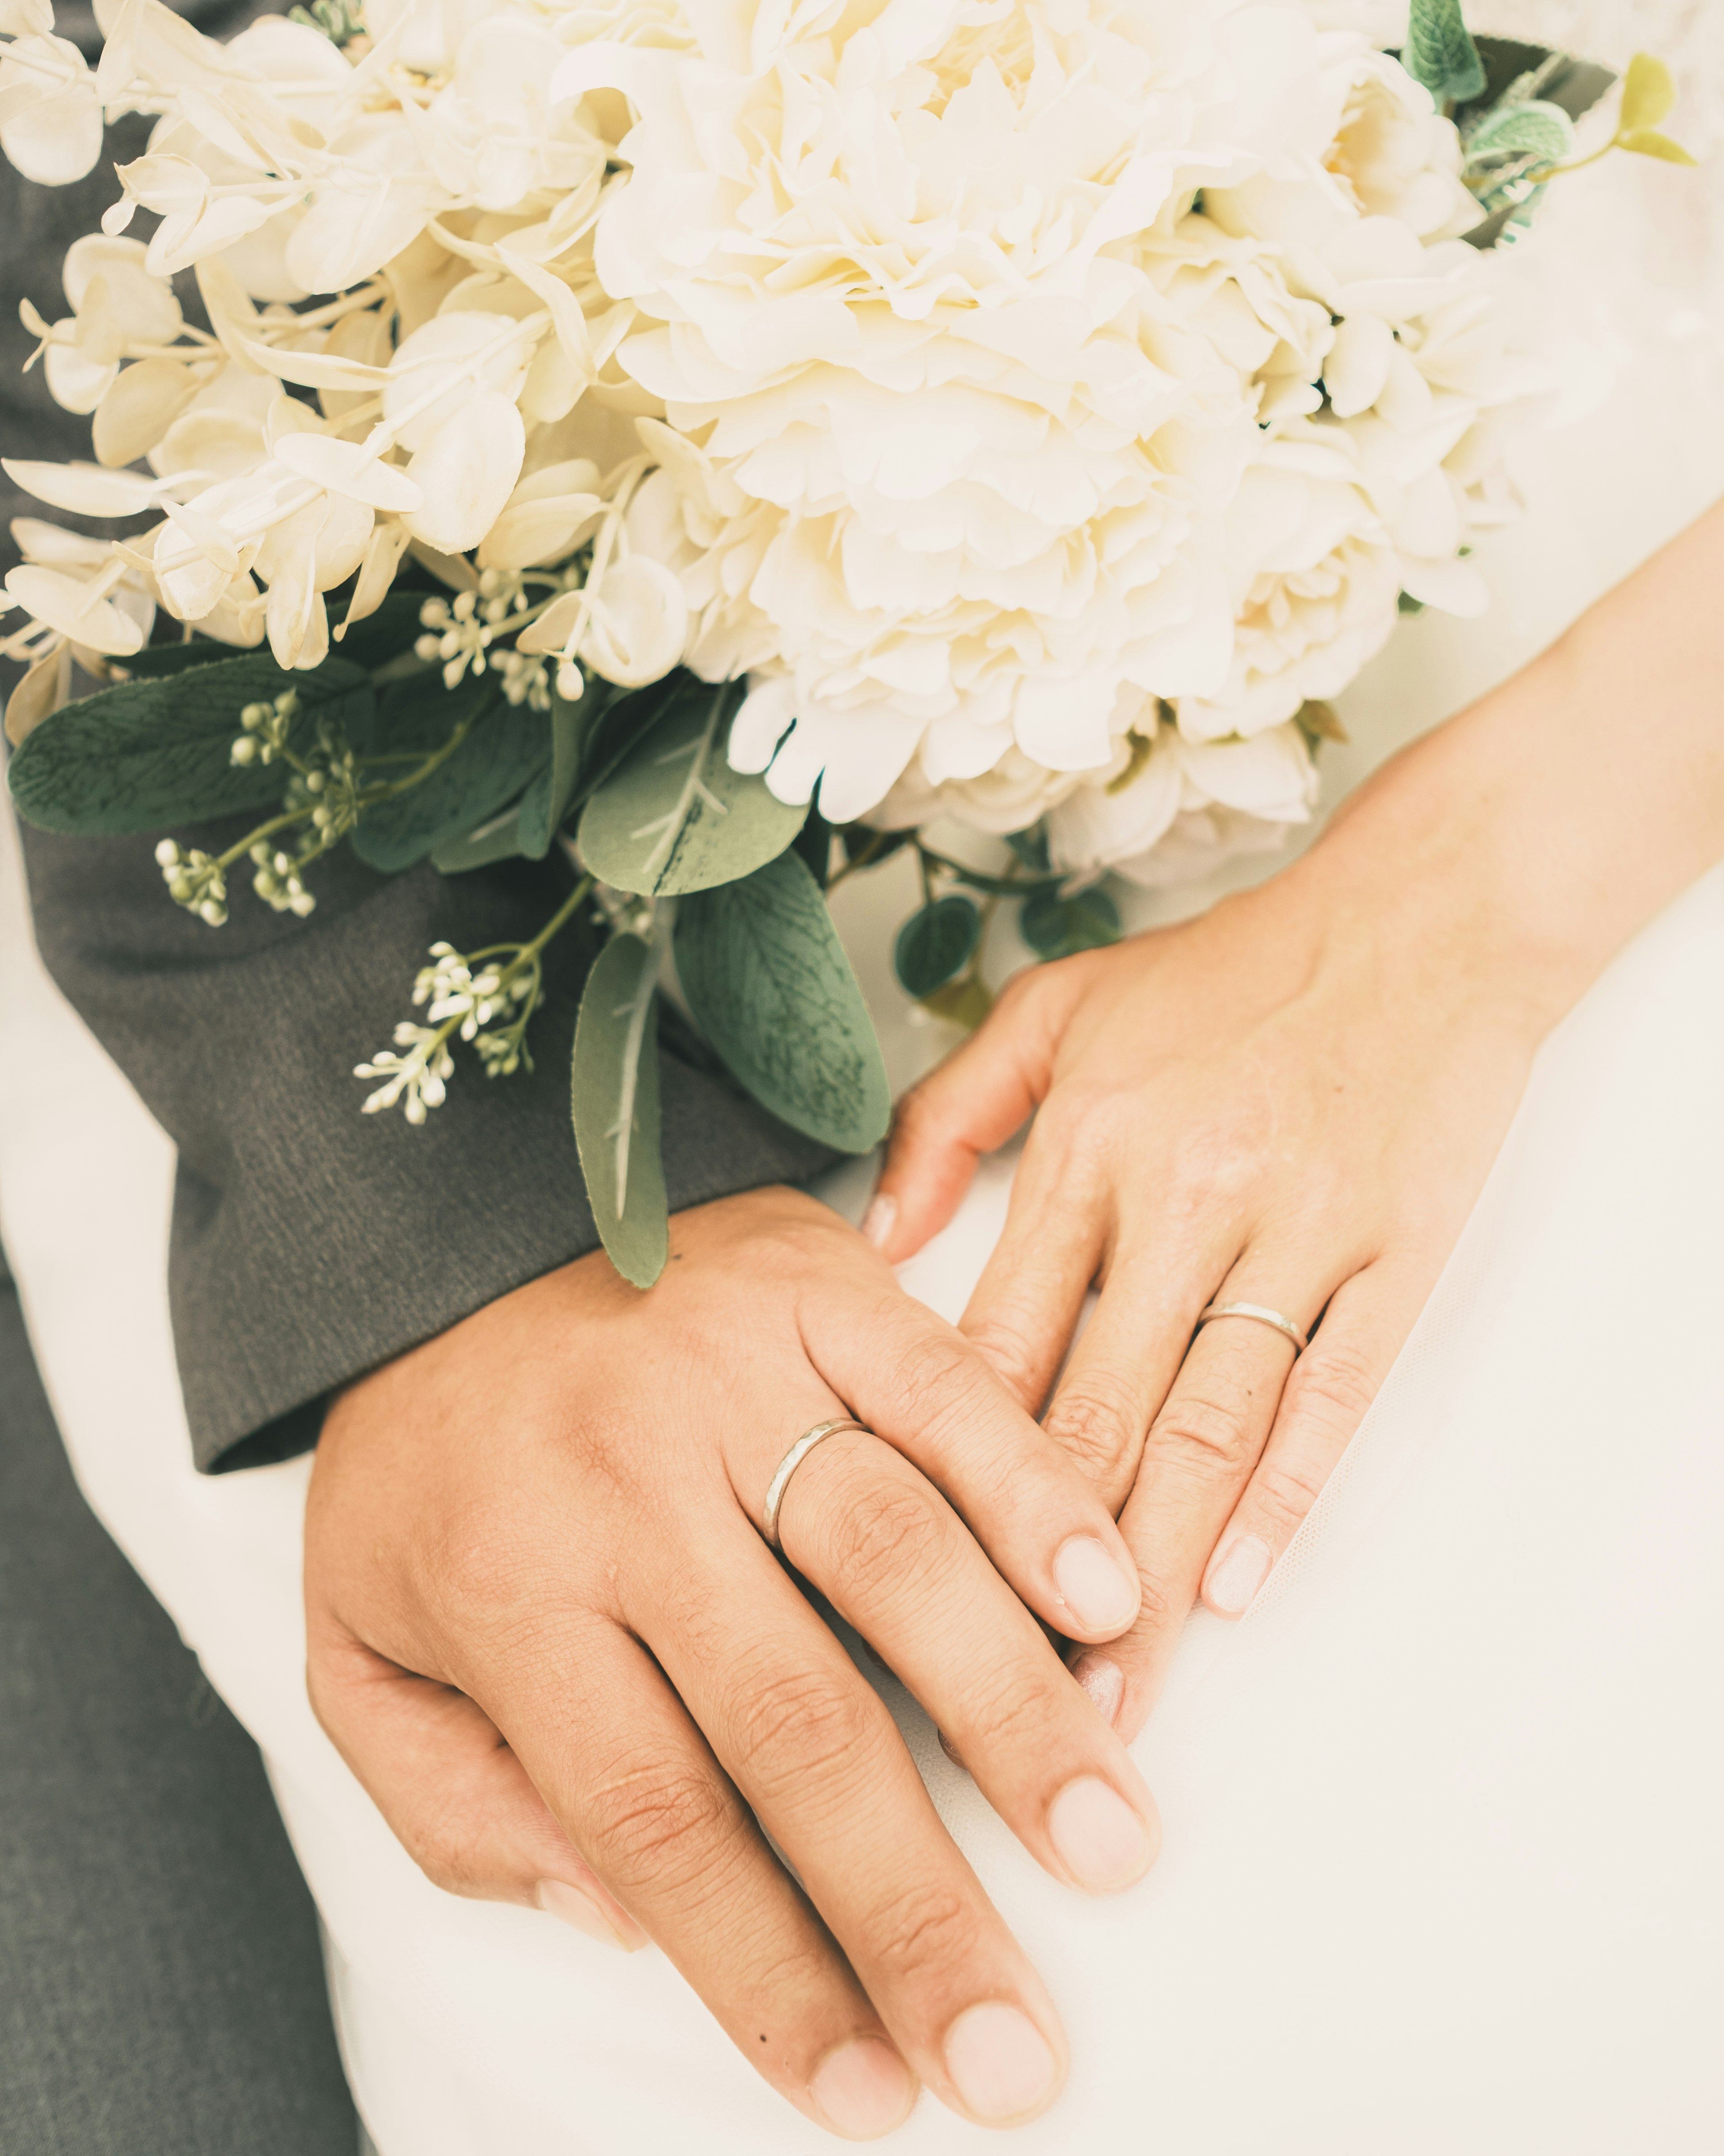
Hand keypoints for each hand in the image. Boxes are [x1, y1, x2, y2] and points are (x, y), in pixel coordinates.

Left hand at [305, 1187, 1152, 2139]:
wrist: (449, 1221)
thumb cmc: (429, 1455)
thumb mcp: (356, 1642)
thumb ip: (456, 1805)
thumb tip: (623, 1918)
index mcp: (513, 1586)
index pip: (657, 1818)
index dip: (769, 1973)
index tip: (868, 2093)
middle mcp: (629, 1484)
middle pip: (794, 1721)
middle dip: (915, 1904)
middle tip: (1017, 2047)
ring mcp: (733, 1373)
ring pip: (891, 1553)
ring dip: (1013, 1708)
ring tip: (1109, 1840)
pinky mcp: (815, 1288)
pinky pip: (941, 1390)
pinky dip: (1031, 1492)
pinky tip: (1107, 1597)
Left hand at [874, 502, 1723, 1741]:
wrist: (1423, 918)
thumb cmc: (1231, 972)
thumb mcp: (1061, 1006)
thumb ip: (950, 1113)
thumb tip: (868, 1237)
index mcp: (1088, 1142)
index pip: (993, 1342)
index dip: (944, 1473)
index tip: (901, 1581)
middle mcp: (1180, 1192)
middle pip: (1092, 1415)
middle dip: (1039, 1572)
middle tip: (997, 1702)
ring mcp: (1292, 1228)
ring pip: (1204, 1428)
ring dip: (1152, 1573)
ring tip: (1111, 1695)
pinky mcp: (1390, 1255)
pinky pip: (1328, 1396)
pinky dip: (1283, 1495)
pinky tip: (1238, 1584)